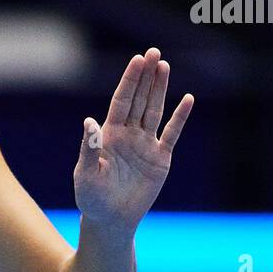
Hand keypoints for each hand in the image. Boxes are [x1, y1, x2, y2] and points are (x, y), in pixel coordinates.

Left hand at [74, 48, 192, 233]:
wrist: (110, 219)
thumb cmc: (91, 197)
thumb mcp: (85, 173)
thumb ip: (88, 148)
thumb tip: (89, 121)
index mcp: (109, 134)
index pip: (122, 100)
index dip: (130, 80)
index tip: (137, 60)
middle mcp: (128, 134)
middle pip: (140, 99)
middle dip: (146, 76)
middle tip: (154, 52)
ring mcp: (145, 144)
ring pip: (155, 111)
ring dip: (161, 89)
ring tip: (165, 66)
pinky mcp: (160, 159)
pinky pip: (172, 134)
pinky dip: (180, 118)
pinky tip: (187, 99)